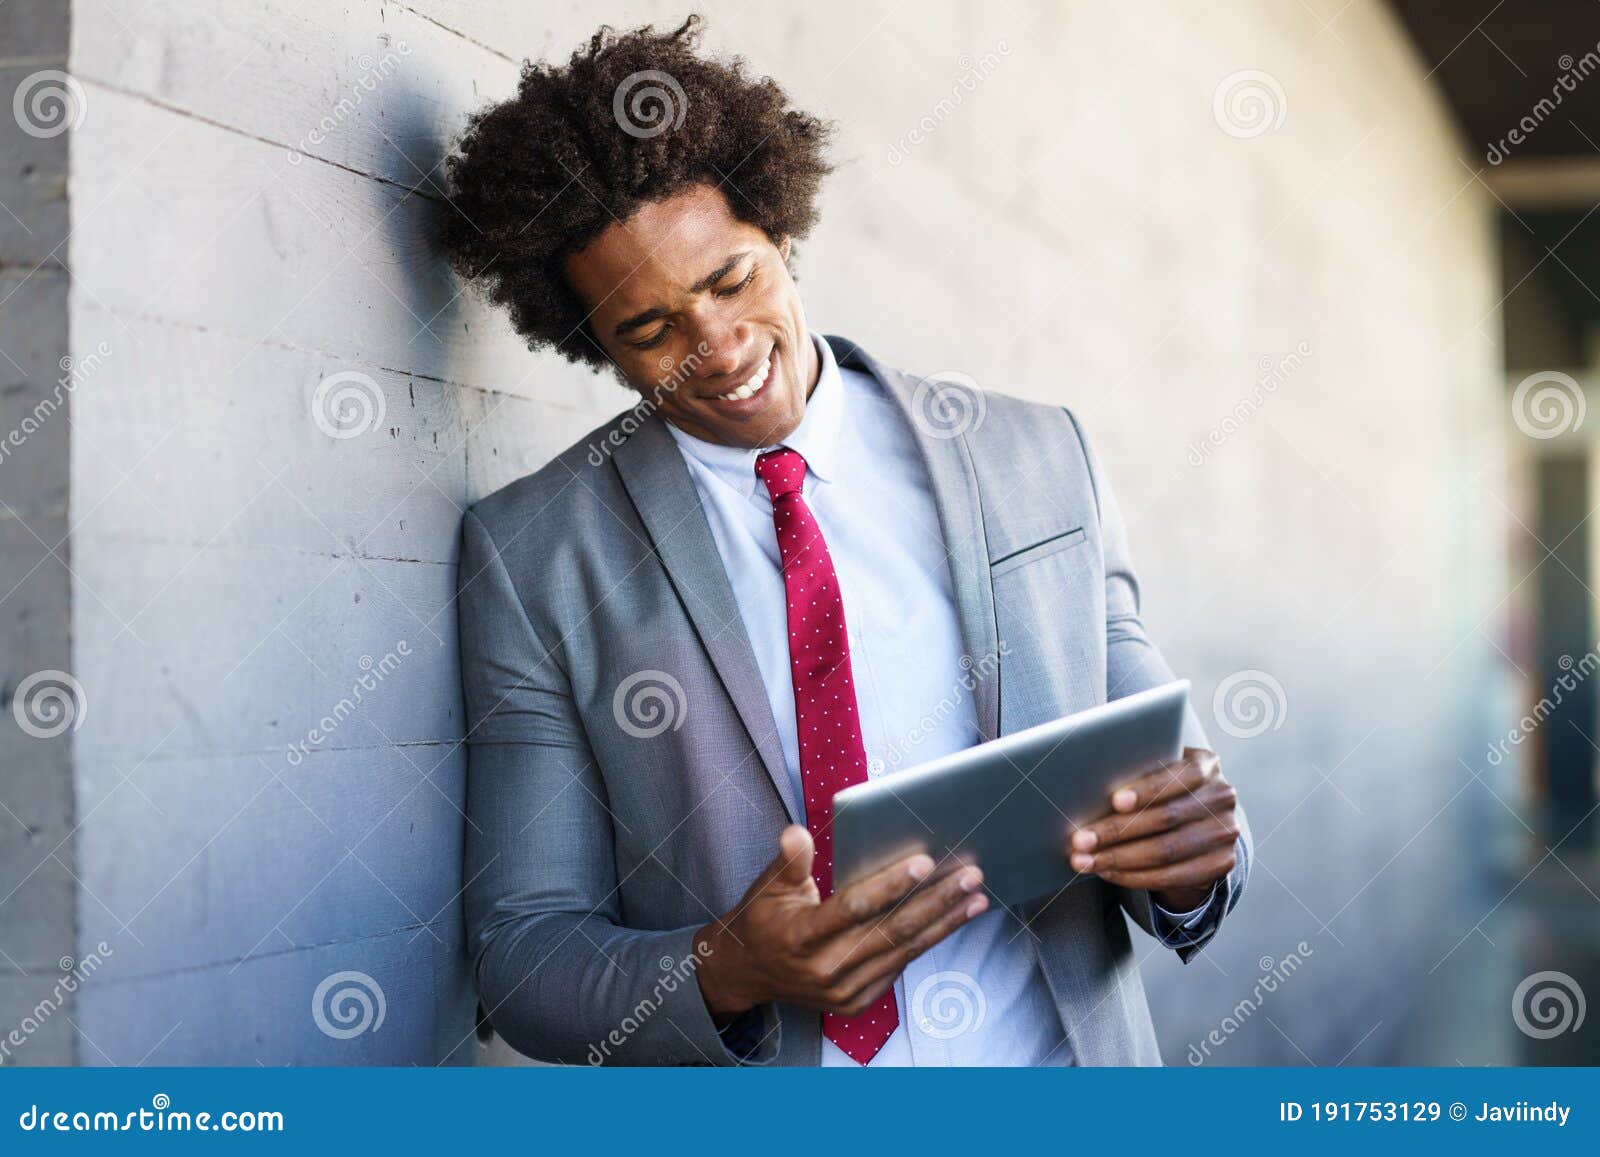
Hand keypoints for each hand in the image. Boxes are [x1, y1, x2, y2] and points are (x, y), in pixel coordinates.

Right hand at [695, 825, 987, 1019]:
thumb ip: (789, 861)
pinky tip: (952, 919)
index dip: (890, 886)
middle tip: (970, 875)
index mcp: (801, 937)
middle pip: (892, 932)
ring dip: (944, 923)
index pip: (854, 908)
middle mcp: (825, 969)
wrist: (747, 973)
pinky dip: (928, 942)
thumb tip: (799, 833)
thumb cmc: (763, 919)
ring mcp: (844, 990)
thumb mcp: (767, 885)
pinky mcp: (856, 1001)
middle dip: (936, 901)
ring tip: (976, 897)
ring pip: (903, 951)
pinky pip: (898, 966)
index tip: (924, 862)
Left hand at [1064, 747, 1238, 912]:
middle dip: (1116, 831)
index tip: (1114, 801)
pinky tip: (1107, 872)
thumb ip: (1136, 771)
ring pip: (1165, 851)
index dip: (1147, 790)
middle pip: (1165, 818)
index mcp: (1206, 764)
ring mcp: (1226, 832)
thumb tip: (1087, 784)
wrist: (1199, 819)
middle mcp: (1222, 797)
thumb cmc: (1162, 788)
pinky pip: (1172, 876)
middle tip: (1080, 840)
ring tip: (1085, 861)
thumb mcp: (1157, 770)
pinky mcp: (1222, 863)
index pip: (1179, 776)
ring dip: (1118, 859)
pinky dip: (1134, 876)